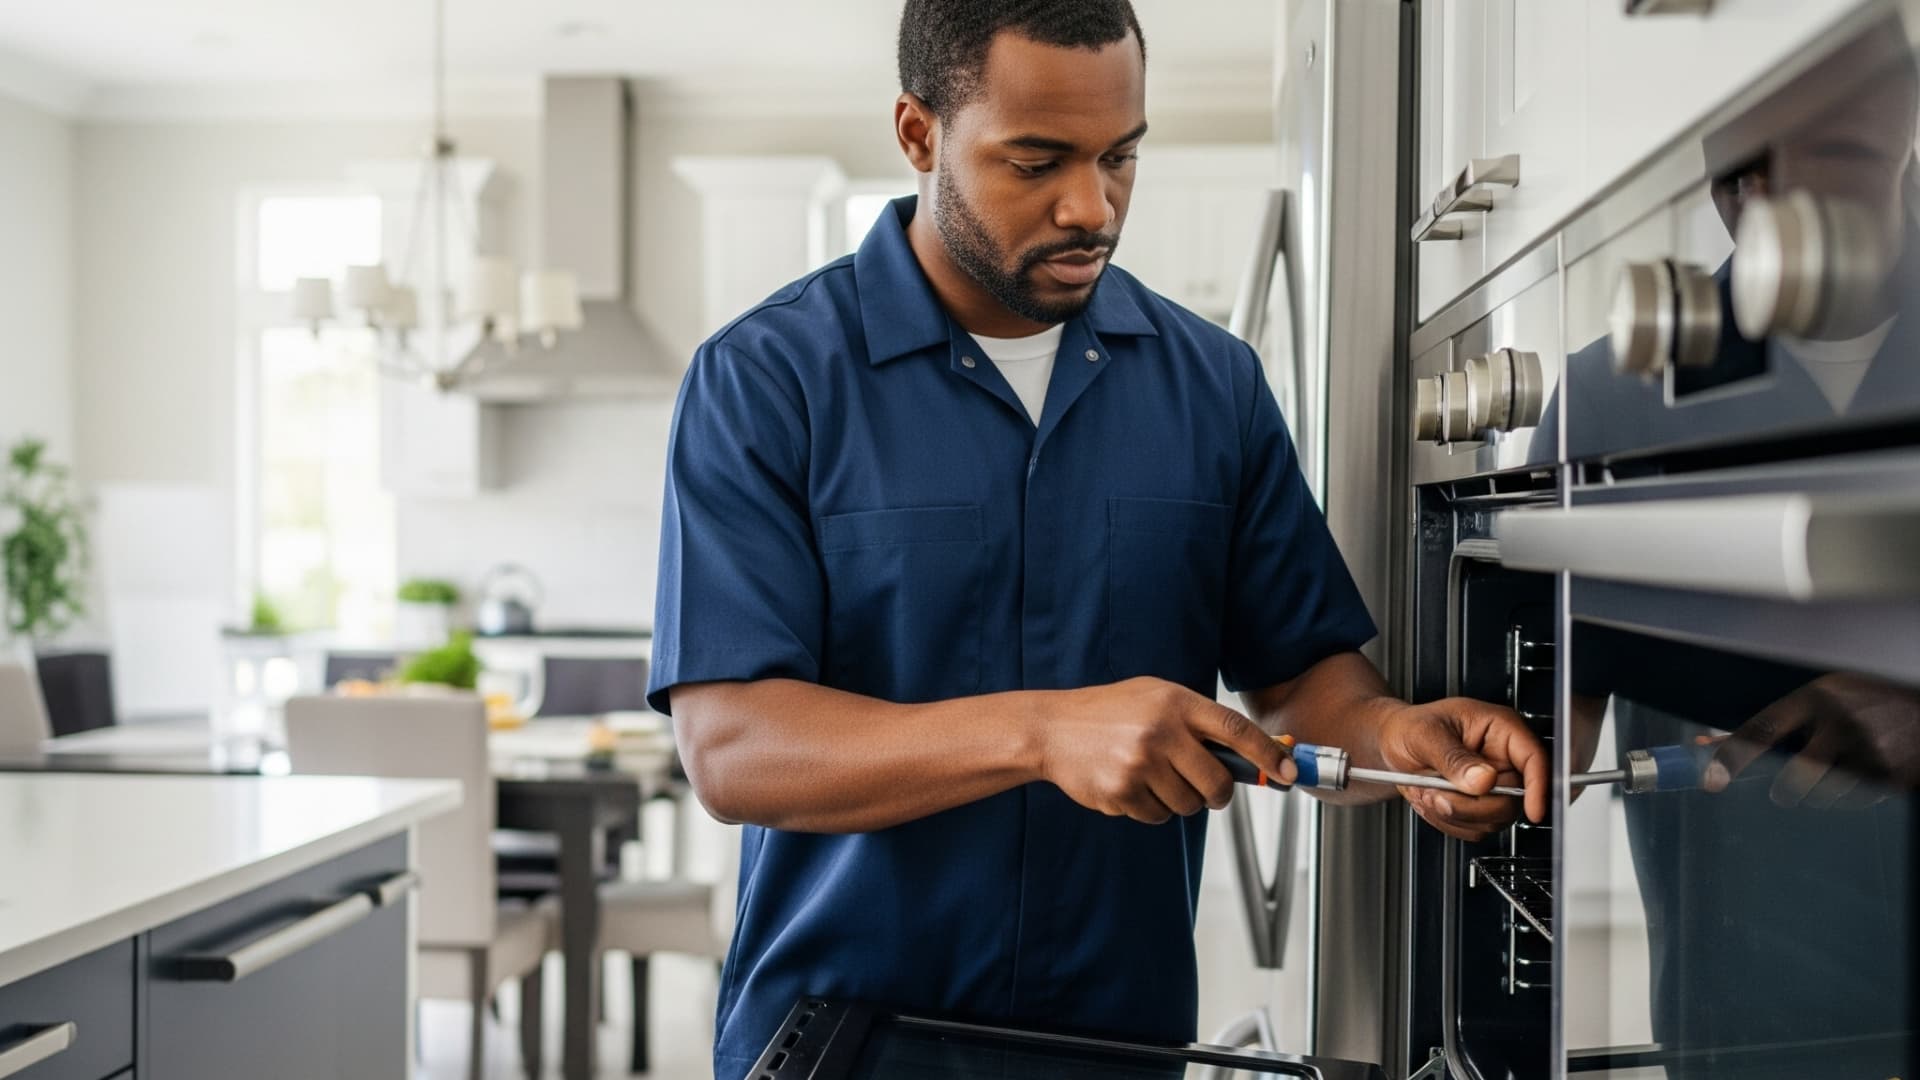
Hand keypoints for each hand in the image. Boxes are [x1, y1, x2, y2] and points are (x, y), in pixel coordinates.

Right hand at [1039, 677, 1294, 824]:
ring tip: (1152, 775)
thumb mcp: (1156, 699)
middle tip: (1208, 789)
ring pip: (1188, 805)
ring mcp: (1140, 764)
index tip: (1287, 772)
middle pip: (1217, 782)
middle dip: (1219, 793)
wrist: (1052, 728)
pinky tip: (1129, 784)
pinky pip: (1158, 816)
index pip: (1235, 730)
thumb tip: (1256, 759)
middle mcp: (1160, 732)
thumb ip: (1200, 723)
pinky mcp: (1121, 792)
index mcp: (1175, 703)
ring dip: (1179, 799)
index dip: (1267, 753)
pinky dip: (1151, 807)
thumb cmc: (1111, 712)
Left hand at [1375, 698, 1549, 840]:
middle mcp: (1502, 759)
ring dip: (1455, 814)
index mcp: (1500, 729)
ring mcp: (1494, 785)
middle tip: (1435, 793)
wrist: (1391, 744)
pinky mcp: (1481, 806)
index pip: (1535, 759)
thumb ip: (1454, 757)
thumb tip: (1484, 780)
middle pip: (1514, 799)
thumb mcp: (1425, 734)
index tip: (1532, 810)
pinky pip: (1476, 828)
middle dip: (1471, 806)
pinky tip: (1432, 801)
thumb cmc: (1409, 727)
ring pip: (1494, 819)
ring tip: (1427, 791)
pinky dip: (1449, 822)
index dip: (1538, 787)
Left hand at [1705, 673, 1919, 807]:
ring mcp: (1870, 749)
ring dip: (1825, 791)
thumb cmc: (1862, 702)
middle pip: (1796, 773)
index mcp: (1815, 697)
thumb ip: (1773, 724)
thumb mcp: (1820, 699)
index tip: (1711, 779)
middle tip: (1783, 792)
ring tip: (1843, 768)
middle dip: (1785, 790)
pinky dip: (1853, 795)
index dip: (1732, 756)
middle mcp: (1841, 722)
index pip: (1762, 729)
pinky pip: (1855, 801)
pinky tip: (1866, 771)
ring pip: (1825, 794)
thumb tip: (1710, 745)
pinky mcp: (1893, 775)